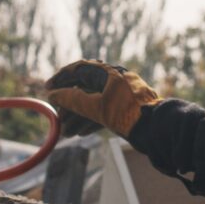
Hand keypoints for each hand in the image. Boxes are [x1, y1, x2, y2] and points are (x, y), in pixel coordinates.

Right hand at [45, 60, 160, 137]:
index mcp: (109, 73)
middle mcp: (114, 80)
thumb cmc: (128, 114)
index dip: (61, 79)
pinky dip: (91, 121)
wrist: (157, 129)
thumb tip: (53, 95)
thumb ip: (72, 100)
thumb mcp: (96, 107)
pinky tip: (81, 133)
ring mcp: (120, 94)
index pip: (79, 69)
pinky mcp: (125, 108)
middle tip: (57, 118)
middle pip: (85, 88)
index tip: (47, 89)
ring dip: (78, 117)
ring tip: (66, 133)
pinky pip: (104, 111)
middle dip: (69, 105)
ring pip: (93, 102)